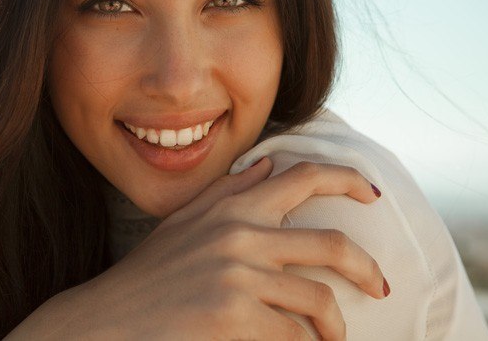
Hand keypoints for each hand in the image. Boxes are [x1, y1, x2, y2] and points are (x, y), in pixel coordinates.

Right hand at [16, 158, 385, 340]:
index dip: (346, 179)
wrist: (108, 320)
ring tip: (333, 337)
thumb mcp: (184, 223)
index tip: (371, 193)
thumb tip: (270, 164)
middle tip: (380, 287)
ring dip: (335, 326)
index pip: (302, 177)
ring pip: (320, 301)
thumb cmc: (148, 275)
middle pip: (332, 244)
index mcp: (231, 207)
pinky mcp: (234, 316)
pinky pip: (293, 336)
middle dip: (367, 269)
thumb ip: (228, 191)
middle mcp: (240, 234)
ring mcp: (238, 275)